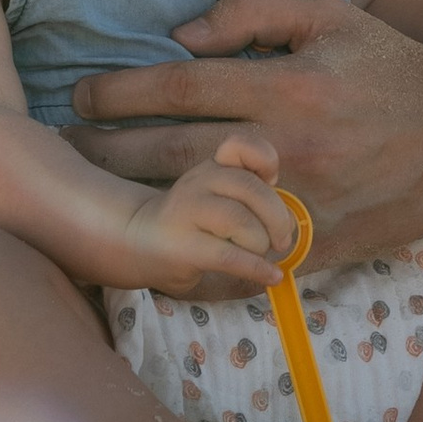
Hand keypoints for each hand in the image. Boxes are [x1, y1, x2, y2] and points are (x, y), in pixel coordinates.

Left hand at [68, 0, 422, 268]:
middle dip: (102, 153)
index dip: (119, 93)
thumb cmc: (388, 66)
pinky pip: (233, 263)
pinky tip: (145, 255)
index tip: (81, 96)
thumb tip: (183, 35)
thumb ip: (254, 8)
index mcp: (285, 84)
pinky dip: (184, 263)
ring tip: (84, 200)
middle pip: (167, 154)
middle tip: (58, 152)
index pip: (179, 88)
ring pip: (191, 211)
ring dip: (130, 206)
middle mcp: (284, 147)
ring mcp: (295, 205)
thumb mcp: (330, 12)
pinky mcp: (310, 249)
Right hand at [117, 131, 296, 300]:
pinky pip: (230, 256)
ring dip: (260, 245)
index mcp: (212, 166)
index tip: (272, 182)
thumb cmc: (190, 222)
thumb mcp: (215, 195)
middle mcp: (199, 182)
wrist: (136, 240)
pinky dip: (257, 269)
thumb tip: (287, 221)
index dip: (266, 161)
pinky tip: (271, 276)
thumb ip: (247, 196)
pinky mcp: (184, 246)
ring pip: (242, 223)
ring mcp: (188, 212)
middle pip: (252, 190)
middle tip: (281, 241)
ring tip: (258, 256)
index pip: (240, 145)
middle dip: (278, 219)